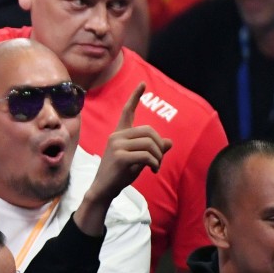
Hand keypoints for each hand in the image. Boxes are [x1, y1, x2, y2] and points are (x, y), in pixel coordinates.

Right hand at [88, 83, 172, 203]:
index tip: (143, 84)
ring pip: (150, 144)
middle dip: (160, 147)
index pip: (127, 111)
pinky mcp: (120, 156)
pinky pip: (147, 155)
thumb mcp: (138, 160)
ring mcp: (117, 145)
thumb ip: (152, 149)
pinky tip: (152, 171)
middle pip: (150, 131)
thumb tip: (169, 142)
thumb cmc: (120, 174)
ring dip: (159, 157)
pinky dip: (154, 163)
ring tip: (155, 167)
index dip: (136, 97)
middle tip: (158, 161)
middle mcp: (116, 136)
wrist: (104, 189)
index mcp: (119, 134)